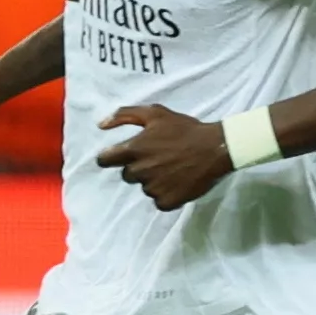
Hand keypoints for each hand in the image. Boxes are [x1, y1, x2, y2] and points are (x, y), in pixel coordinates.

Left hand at [95, 105, 229, 210]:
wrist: (215, 148)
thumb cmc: (185, 129)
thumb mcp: (155, 113)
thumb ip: (124, 115)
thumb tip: (100, 125)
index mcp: (133, 150)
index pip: (104, 160)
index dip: (109, 158)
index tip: (119, 157)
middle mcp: (139, 170)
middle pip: (127, 175)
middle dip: (138, 167)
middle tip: (158, 159)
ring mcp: (152, 188)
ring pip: (144, 187)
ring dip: (153, 180)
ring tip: (172, 169)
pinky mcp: (166, 201)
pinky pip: (158, 201)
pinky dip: (166, 194)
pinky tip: (177, 182)